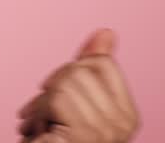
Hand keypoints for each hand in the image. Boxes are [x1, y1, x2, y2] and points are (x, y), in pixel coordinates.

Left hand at [16, 28, 140, 142]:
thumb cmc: (58, 142)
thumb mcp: (76, 103)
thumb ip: (91, 68)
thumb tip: (106, 31)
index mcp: (127, 115)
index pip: (101, 63)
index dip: (72, 72)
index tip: (59, 94)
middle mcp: (123, 124)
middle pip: (80, 70)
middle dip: (53, 89)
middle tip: (44, 115)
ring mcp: (106, 131)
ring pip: (64, 83)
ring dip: (41, 105)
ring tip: (40, 126)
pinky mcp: (83, 135)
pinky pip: (54, 100)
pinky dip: (37, 114)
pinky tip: (37, 133)